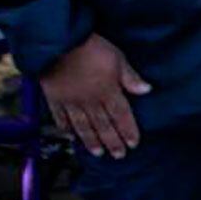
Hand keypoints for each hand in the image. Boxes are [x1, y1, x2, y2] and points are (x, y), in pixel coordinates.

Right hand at [40, 34, 150, 158]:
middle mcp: (90, 101)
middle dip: (112, 141)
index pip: (121, 115)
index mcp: (108, 91)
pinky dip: (67, 129)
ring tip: (98, 153)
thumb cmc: (90, 47)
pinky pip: (61, 118)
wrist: (57, 44)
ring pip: (83, 126)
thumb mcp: (117, 58)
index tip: (133, 144)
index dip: (128, 131)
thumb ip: (130, 77)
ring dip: (91, 141)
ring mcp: (71, 102)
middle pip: (103, 125)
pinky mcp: (54, 98)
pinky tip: (71, 137)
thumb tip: (146, 90)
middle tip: (118, 155)